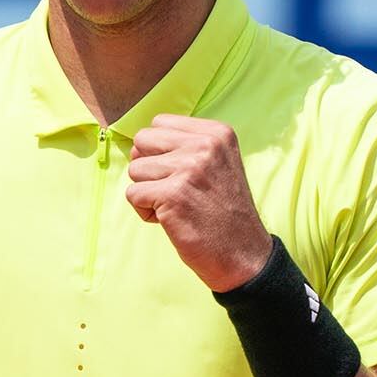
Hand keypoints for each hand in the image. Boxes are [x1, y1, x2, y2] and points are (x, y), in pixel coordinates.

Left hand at [125, 114, 273, 291]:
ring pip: (135, 169)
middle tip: (173, 190)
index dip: (159, 150)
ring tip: (175, 207)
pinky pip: (133, 194)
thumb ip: (186, 146)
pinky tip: (169, 220)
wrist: (243, 254)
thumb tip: (137, 145)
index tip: (181, 174)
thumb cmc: (222, 212)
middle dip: (149, 168)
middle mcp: (205, 145)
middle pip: (142, 140)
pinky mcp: (172, 194)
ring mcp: (189, 168)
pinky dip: (145, 212)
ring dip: (147, 193)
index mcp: (217, 133)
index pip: (160, 123)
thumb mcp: (218, 164)